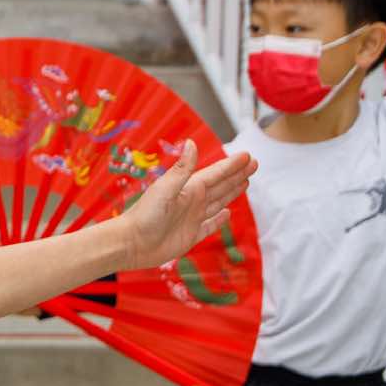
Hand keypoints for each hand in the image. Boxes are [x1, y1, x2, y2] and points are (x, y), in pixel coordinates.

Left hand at [119, 141, 255, 270]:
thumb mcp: (166, 189)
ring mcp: (192, 219)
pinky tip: (227, 213)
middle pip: (221, 185)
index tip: (248, 155)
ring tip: (245, 182)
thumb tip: (191, 142)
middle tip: (254, 163)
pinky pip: (210, 226)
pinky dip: (220, 220)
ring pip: (218, 202)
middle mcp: (192, 202)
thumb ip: (182, 169)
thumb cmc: (145, 215)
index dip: (232, 166)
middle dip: (237, 175)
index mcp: (188, 189)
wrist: (130, 243)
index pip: (216, 174)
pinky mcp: (190, 236)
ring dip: (232, 192)